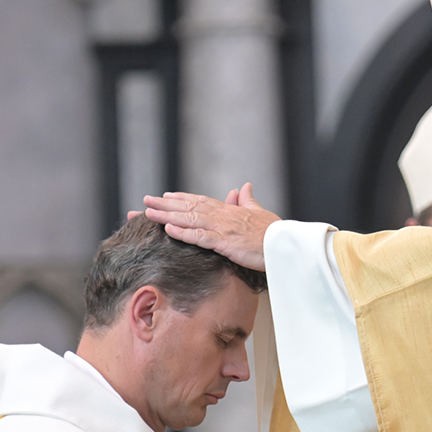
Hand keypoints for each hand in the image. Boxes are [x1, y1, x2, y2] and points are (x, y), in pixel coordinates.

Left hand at [142, 185, 277, 271]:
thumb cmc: (275, 232)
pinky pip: (200, 236)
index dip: (181, 198)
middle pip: (189, 208)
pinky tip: (168, 229)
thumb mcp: (260, 213)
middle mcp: (223, 216)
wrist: (286, 244)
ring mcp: (222, 228)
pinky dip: (183, 232)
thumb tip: (244, 186)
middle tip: (145, 201)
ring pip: (189, 219)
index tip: (165, 196)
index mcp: (230, 210)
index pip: (200, 201)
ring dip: (167, 216)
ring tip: (148, 213)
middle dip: (165, 205)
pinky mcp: (225, 242)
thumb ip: (248, 200)